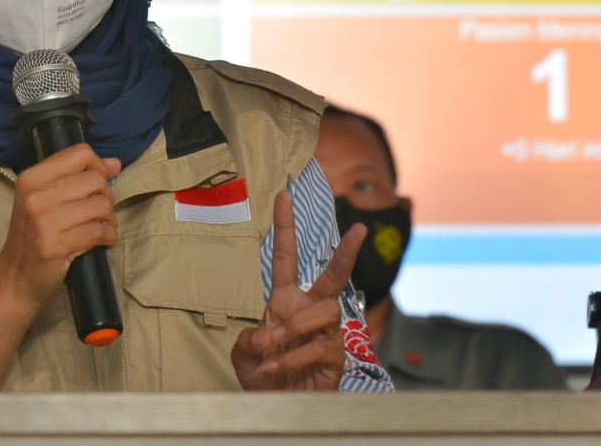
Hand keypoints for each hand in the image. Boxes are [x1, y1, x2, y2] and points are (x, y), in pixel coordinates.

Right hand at [0, 144, 120, 318]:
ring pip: (101, 205)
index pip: (80, 153)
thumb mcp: (44, 203)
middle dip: (106, 198)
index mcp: (31, 179)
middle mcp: (35, 196)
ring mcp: (44, 221)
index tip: (96, 187)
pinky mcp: (56, 246)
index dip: (98, 168)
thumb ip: (77, 179)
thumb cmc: (32, 240)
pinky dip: (108, 237)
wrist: (13, 282)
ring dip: (109, 220)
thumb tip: (114, 162)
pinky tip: (101, 243)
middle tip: (98, 214)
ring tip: (100, 230)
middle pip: (95, 180)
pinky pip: (99, 231)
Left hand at [230, 190, 365, 390]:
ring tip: (270, 352)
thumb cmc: (261, 375)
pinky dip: (293, 356)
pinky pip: (320, 345)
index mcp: (284, 301)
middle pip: (334, 276)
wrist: (274, 406)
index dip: (285, 228)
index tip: (283, 196)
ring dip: (293, 330)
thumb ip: (248, 340)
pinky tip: (276, 368)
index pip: (286, 259)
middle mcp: (309, 311)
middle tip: (360, 229)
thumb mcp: (243, 354)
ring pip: (323, 312)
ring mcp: (326, 333)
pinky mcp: (335, 357)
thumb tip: (264, 333)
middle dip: (347, 252)